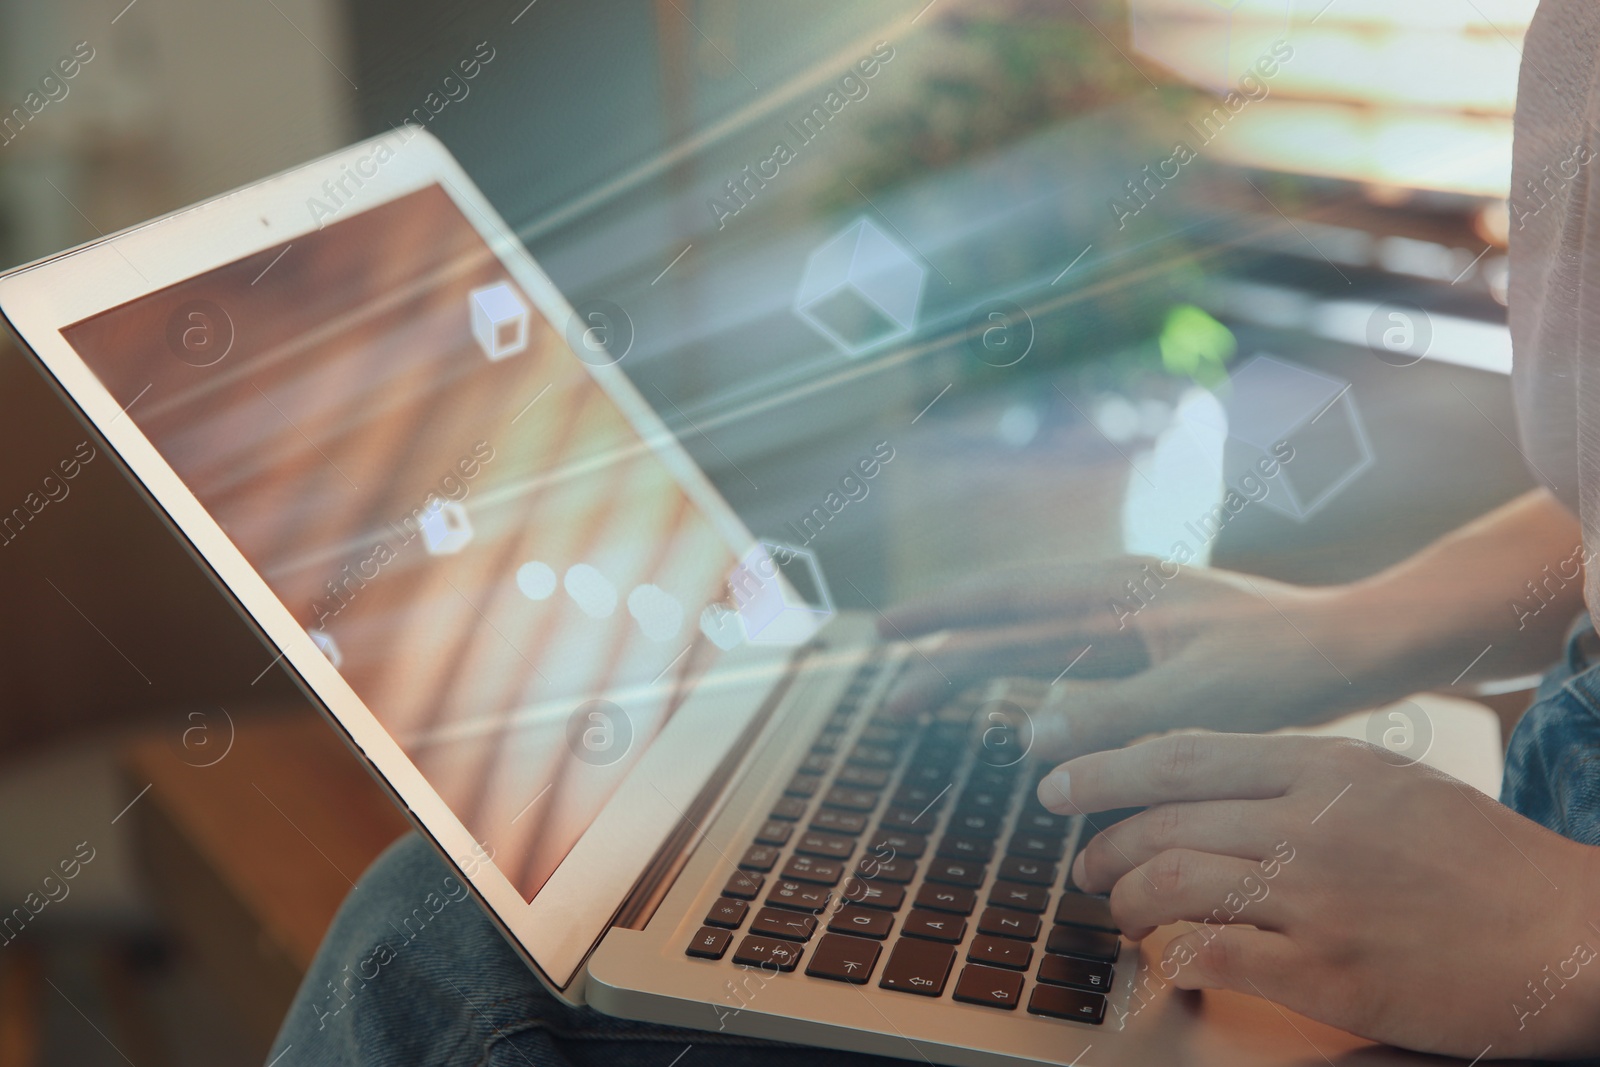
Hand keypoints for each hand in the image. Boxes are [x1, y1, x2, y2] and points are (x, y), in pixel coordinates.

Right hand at [880, 558, 1375, 759]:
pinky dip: (1029, 690)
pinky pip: (1069, 670)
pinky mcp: (1153, 656)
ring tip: (929, 701)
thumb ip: (1111, 719)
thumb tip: (1024, 737)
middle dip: (945, 657)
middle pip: (1006, 625)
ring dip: (981, 673)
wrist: (1362, 650)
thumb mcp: (1196, 698)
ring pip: (1034, 648)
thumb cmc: (1289, 665)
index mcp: (1116, 589)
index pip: (1004, 599)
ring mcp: (1132, 626)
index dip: (941, 618)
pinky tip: (1018, 716)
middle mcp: (1115, 598)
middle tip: (891, 698)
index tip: (884, 636)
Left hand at [1046, 733, 1599, 1058]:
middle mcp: (1311, 820)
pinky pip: (1217, 956)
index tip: (1061, 786)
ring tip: (1119, 911)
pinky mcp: (1329, 969)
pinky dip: (1175, 957)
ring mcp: (1317, 895)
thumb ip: (1302, 778)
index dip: (1106, 770)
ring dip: (1128, 900)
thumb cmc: (1480, 860)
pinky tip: (1167, 961)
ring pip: (1175, 882)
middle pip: (1164, 819)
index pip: (1182, 756)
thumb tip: (1212, 789)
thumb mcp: (1389, 785)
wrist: (1570, 931)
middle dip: (1104, 842)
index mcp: (1324, 766)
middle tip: (1083, 865)